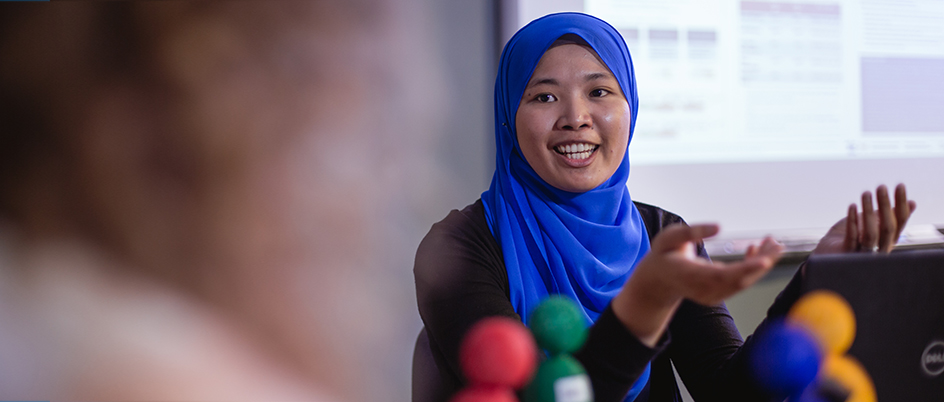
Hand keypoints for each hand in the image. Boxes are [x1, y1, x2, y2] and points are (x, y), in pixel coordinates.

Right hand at [612, 224, 782, 345]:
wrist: (658, 281)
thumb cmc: (663, 255)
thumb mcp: (669, 238)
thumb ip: (692, 232)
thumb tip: (719, 227)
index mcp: (689, 275)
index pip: (722, 275)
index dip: (745, 268)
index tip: (765, 260)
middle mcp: (703, 290)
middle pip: (739, 280)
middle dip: (762, 262)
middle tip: (777, 244)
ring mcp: (712, 296)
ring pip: (743, 282)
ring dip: (761, 263)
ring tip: (773, 243)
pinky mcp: (719, 295)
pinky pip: (740, 282)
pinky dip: (752, 267)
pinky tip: (756, 249)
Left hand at [812, 184, 916, 254]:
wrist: (828, 255)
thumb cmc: (852, 237)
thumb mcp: (872, 223)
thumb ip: (890, 215)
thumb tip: (912, 202)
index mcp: (888, 240)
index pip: (900, 222)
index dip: (901, 204)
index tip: (900, 185)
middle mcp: (879, 249)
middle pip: (888, 228)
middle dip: (886, 206)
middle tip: (881, 187)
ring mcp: (863, 253)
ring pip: (871, 234)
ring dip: (869, 212)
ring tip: (866, 193)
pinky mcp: (847, 253)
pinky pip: (852, 237)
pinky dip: (852, 220)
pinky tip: (852, 206)